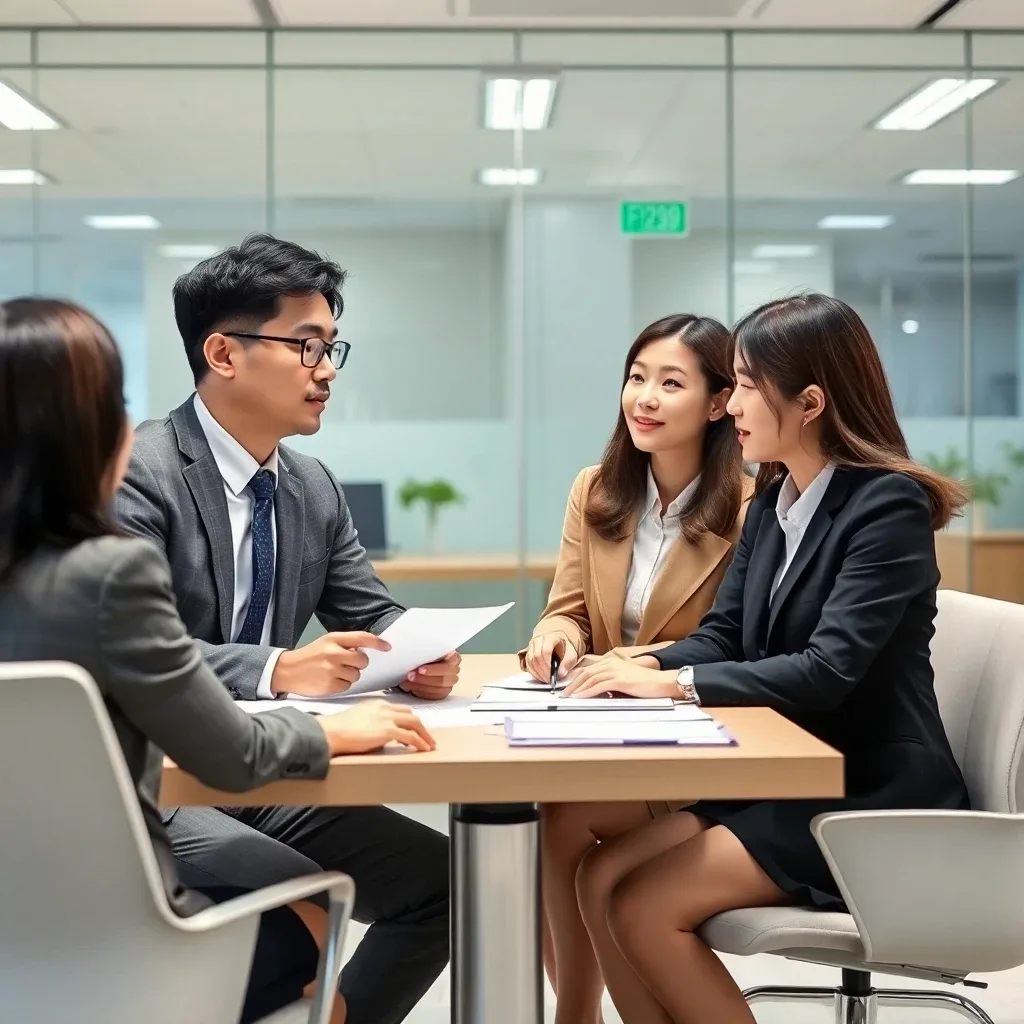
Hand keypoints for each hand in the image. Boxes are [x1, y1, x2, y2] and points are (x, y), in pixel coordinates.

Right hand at [271, 632, 390, 697]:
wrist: (287, 671)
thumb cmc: (310, 656)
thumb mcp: (327, 642)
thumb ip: (346, 643)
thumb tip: (368, 648)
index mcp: (333, 639)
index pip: (362, 637)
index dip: (377, 642)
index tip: (387, 647)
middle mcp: (333, 653)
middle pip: (363, 660)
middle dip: (359, 663)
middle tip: (346, 663)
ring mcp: (331, 670)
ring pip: (356, 675)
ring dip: (350, 675)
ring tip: (334, 672)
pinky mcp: (330, 686)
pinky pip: (348, 686)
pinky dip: (342, 684)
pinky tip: (330, 680)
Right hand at [319, 699, 435, 754]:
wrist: (330, 732)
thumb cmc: (336, 730)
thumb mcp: (356, 719)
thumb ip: (370, 722)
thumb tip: (376, 734)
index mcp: (376, 704)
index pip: (399, 710)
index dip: (408, 720)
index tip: (414, 730)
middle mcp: (384, 708)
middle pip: (410, 714)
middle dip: (420, 726)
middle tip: (426, 737)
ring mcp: (387, 718)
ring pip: (414, 723)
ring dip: (424, 735)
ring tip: (429, 745)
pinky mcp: (387, 730)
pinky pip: (410, 737)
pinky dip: (420, 743)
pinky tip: (423, 749)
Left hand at [399, 651, 460, 700]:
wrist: (420, 663)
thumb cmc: (424, 654)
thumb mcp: (424, 650)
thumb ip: (424, 653)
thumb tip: (414, 656)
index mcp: (453, 658)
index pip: (448, 666)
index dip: (434, 669)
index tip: (419, 669)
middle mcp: (454, 671)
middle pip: (442, 680)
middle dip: (424, 679)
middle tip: (410, 676)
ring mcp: (450, 684)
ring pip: (438, 690)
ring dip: (421, 687)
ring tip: (407, 683)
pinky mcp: (443, 693)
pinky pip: (434, 697)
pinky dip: (422, 693)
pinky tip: (413, 689)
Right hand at [524, 634, 579, 681]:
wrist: (559, 642)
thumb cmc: (565, 648)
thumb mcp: (572, 653)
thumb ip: (568, 662)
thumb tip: (560, 673)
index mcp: (551, 637)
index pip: (545, 651)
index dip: (547, 664)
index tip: (551, 675)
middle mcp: (539, 640)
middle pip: (536, 656)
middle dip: (542, 670)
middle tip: (549, 680)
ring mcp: (532, 646)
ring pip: (530, 660)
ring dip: (537, 672)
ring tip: (545, 679)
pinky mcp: (529, 652)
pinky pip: (527, 663)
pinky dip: (533, 672)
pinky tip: (540, 677)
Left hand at [562, 653, 677, 699]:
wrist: (663, 682)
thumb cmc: (647, 683)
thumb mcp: (626, 680)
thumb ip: (612, 682)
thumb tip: (601, 691)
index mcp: (612, 662)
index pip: (589, 669)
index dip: (577, 678)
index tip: (569, 687)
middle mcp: (611, 663)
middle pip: (586, 673)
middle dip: (573, 684)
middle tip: (564, 693)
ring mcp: (615, 671)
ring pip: (590, 679)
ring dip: (577, 689)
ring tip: (568, 697)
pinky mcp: (619, 680)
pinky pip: (598, 686)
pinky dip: (587, 692)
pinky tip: (580, 698)